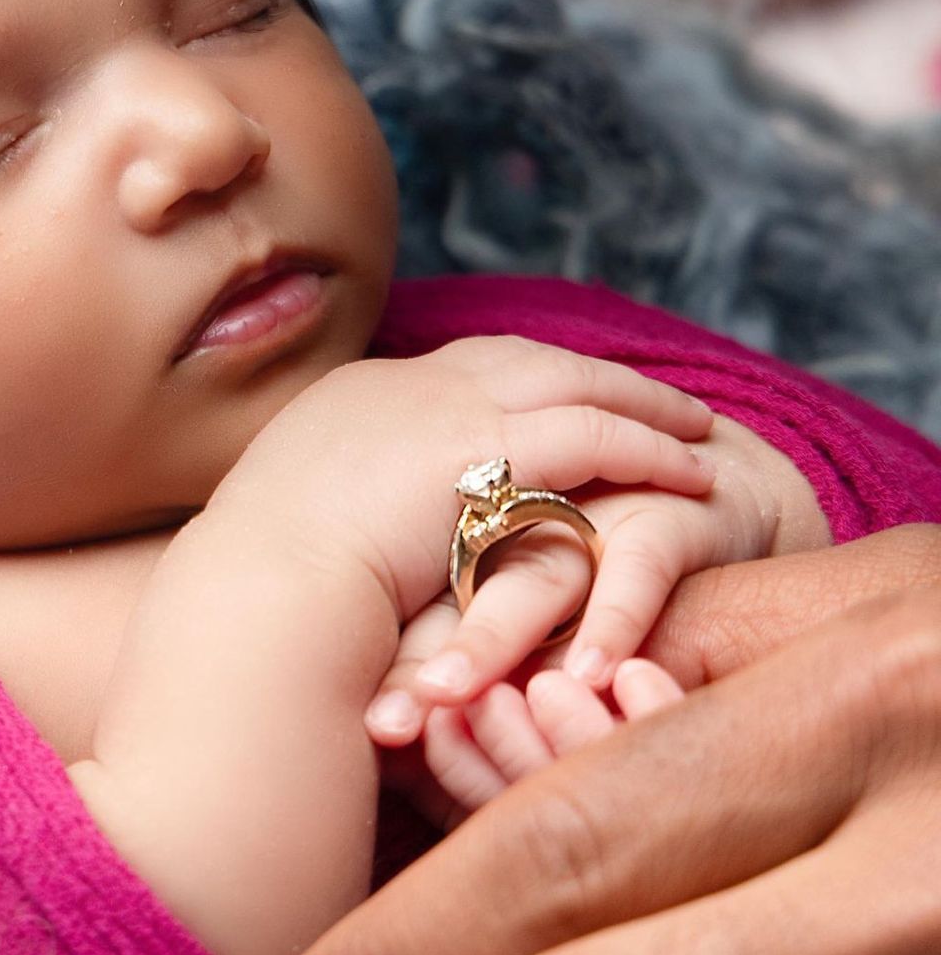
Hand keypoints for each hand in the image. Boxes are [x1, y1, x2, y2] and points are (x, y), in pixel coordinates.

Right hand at [229, 334, 715, 626]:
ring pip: (571, 383)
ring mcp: (445, 405)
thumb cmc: (261, 596)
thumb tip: (338, 541)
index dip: (511, 382)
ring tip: (693, 430)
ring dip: (638, 402)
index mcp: (350, 399)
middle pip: (520, 358)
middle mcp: (403, 384)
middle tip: (643, 393)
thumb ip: (331, 519)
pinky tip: (694, 474)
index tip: (549, 398)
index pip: (449, 372)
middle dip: (587, 373)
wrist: (260, 595)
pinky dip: (649, 446)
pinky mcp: (489, 447)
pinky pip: (596, 432)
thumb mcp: (285, 534)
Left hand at [364, 412, 822, 749]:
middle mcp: (526, 526)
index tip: (342, 736)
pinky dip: (615, 621)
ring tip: (452, 698)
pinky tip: (595, 675)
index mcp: (471, 536)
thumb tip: (373, 763)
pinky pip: (639, 569)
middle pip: (448, 587)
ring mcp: (596, 515)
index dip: (375, 669)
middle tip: (378, 724)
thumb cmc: (606, 577)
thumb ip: (458, 671)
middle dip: (414, 658)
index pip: (409, 606)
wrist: (720, 490)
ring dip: (492, 638)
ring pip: (534, 578)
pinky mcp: (670, 517)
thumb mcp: (525, 619)